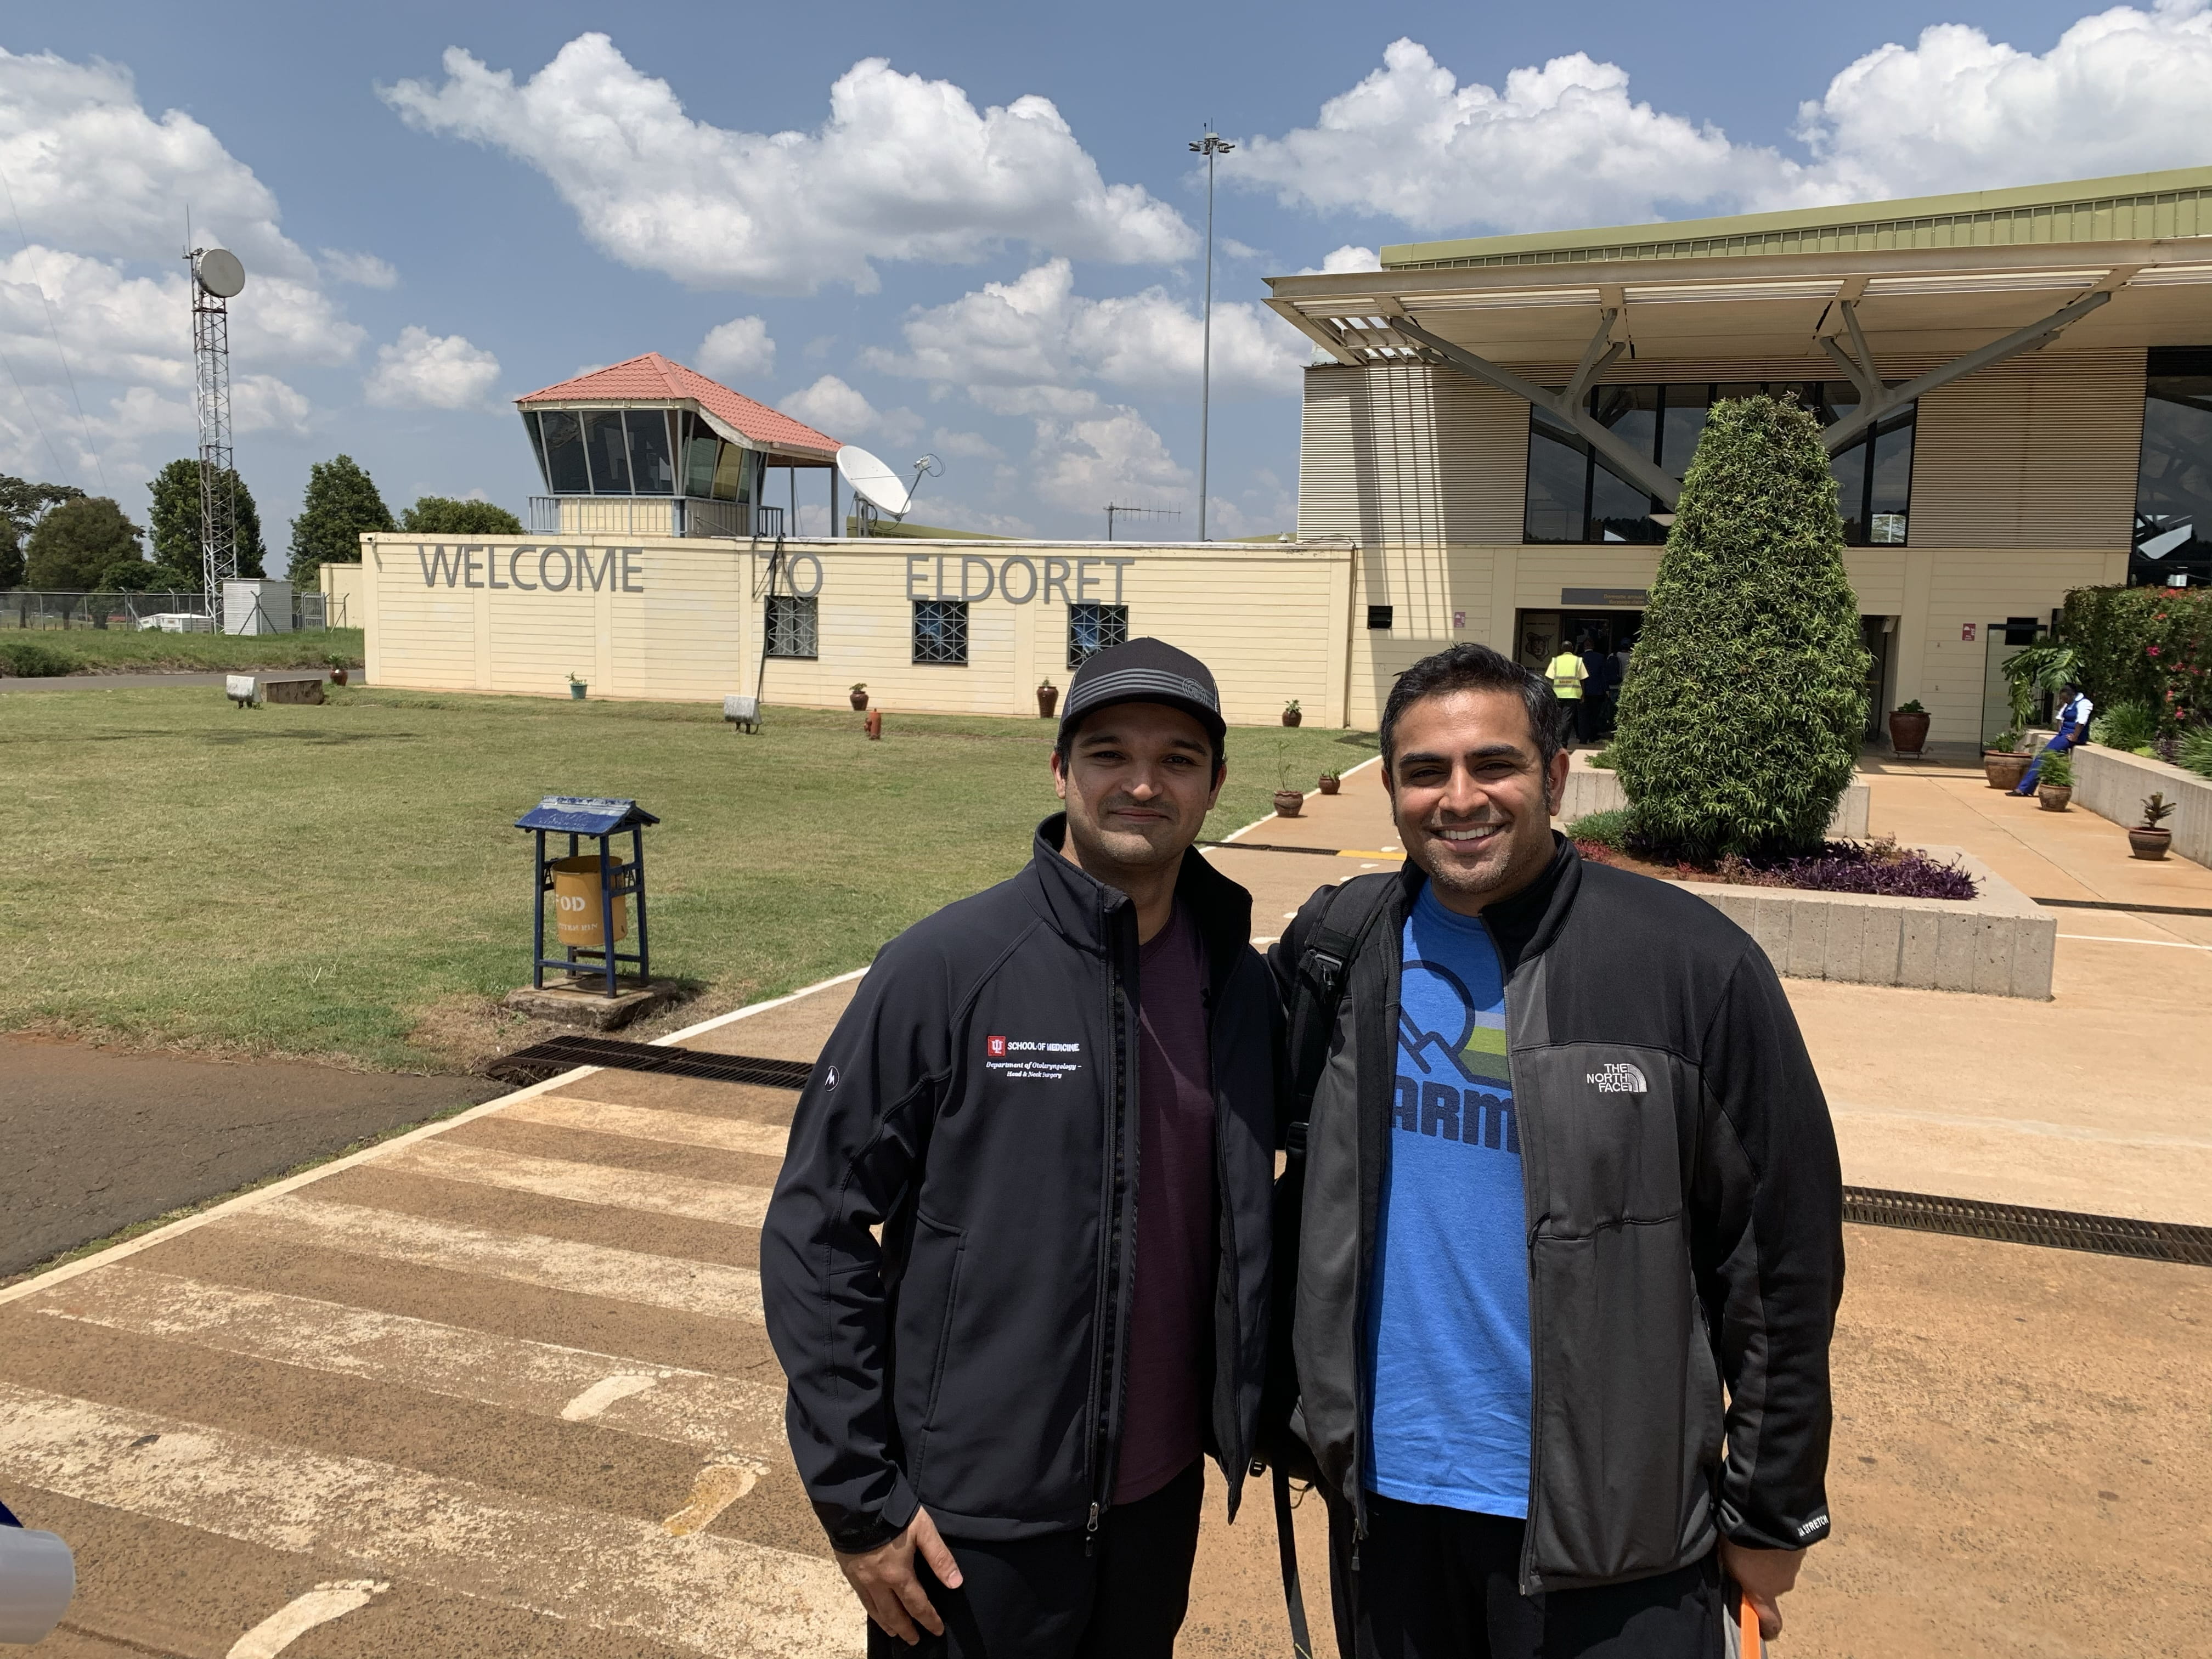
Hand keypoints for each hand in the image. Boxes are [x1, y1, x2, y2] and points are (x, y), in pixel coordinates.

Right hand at [835, 1508, 961, 1645]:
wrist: (856, 1502)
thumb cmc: (893, 1514)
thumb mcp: (923, 1531)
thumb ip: (939, 1558)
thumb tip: (956, 1583)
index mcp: (898, 1574)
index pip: (917, 1605)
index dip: (928, 1619)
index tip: (937, 1631)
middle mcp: (878, 1583)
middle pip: (894, 1613)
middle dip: (906, 1628)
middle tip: (915, 1640)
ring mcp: (861, 1578)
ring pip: (875, 1610)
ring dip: (887, 1624)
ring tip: (895, 1632)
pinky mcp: (848, 1571)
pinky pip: (861, 1599)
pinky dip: (871, 1611)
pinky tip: (874, 1611)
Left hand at [1717, 1539, 1803, 1641]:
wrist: (1765, 1516)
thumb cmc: (1741, 1544)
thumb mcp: (1729, 1562)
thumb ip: (1737, 1576)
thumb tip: (1742, 1578)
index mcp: (1763, 1594)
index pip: (1771, 1623)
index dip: (1767, 1628)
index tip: (1762, 1628)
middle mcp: (1782, 1586)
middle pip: (1773, 1587)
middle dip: (1762, 1576)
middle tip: (1747, 1557)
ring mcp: (1795, 1567)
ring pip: (1781, 1568)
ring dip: (1771, 1558)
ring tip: (1756, 1539)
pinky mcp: (1802, 1549)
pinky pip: (1788, 1551)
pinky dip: (1779, 1545)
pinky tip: (1767, 1530)